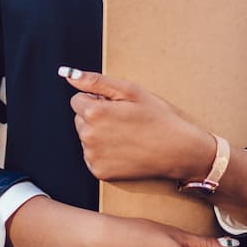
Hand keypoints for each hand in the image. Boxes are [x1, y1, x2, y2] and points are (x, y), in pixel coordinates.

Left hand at [59, 66, 214, 181]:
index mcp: (94, 113)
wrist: (177, 150)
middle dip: (96, 117)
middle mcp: (88, 136)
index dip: (97, 100)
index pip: (77, 100)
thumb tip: (68, 75)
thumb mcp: (130, 91)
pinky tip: (124, 149)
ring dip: (99, 135)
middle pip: (80, 120)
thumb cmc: (157, 117)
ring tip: (126, 135)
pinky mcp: (99, 172)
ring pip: (86, 138)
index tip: (117, 106)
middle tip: (123, 120)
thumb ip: (95, 81)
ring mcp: (93, 156)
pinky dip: (103, 152)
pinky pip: (92, 156)